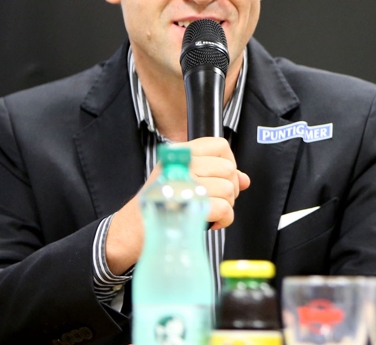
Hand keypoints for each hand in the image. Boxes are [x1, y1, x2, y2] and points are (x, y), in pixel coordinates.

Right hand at [105, 137, 249, 273]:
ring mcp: (183, 184)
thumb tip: (244, 179)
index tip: (223, 178)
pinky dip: (223, 219)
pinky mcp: (186, 206)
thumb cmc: (158, 205)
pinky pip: (223, 208)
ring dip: (226, 206)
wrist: (130, 230)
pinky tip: (211, 222)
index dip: (229, 163)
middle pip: (228, 170)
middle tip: (215, 201)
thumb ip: (215, 176)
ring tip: (208, 212)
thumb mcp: (183, 180)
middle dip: (230, 190)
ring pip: (228, 190)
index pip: (220, 145)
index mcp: (180, 154)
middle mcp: (181, 165)